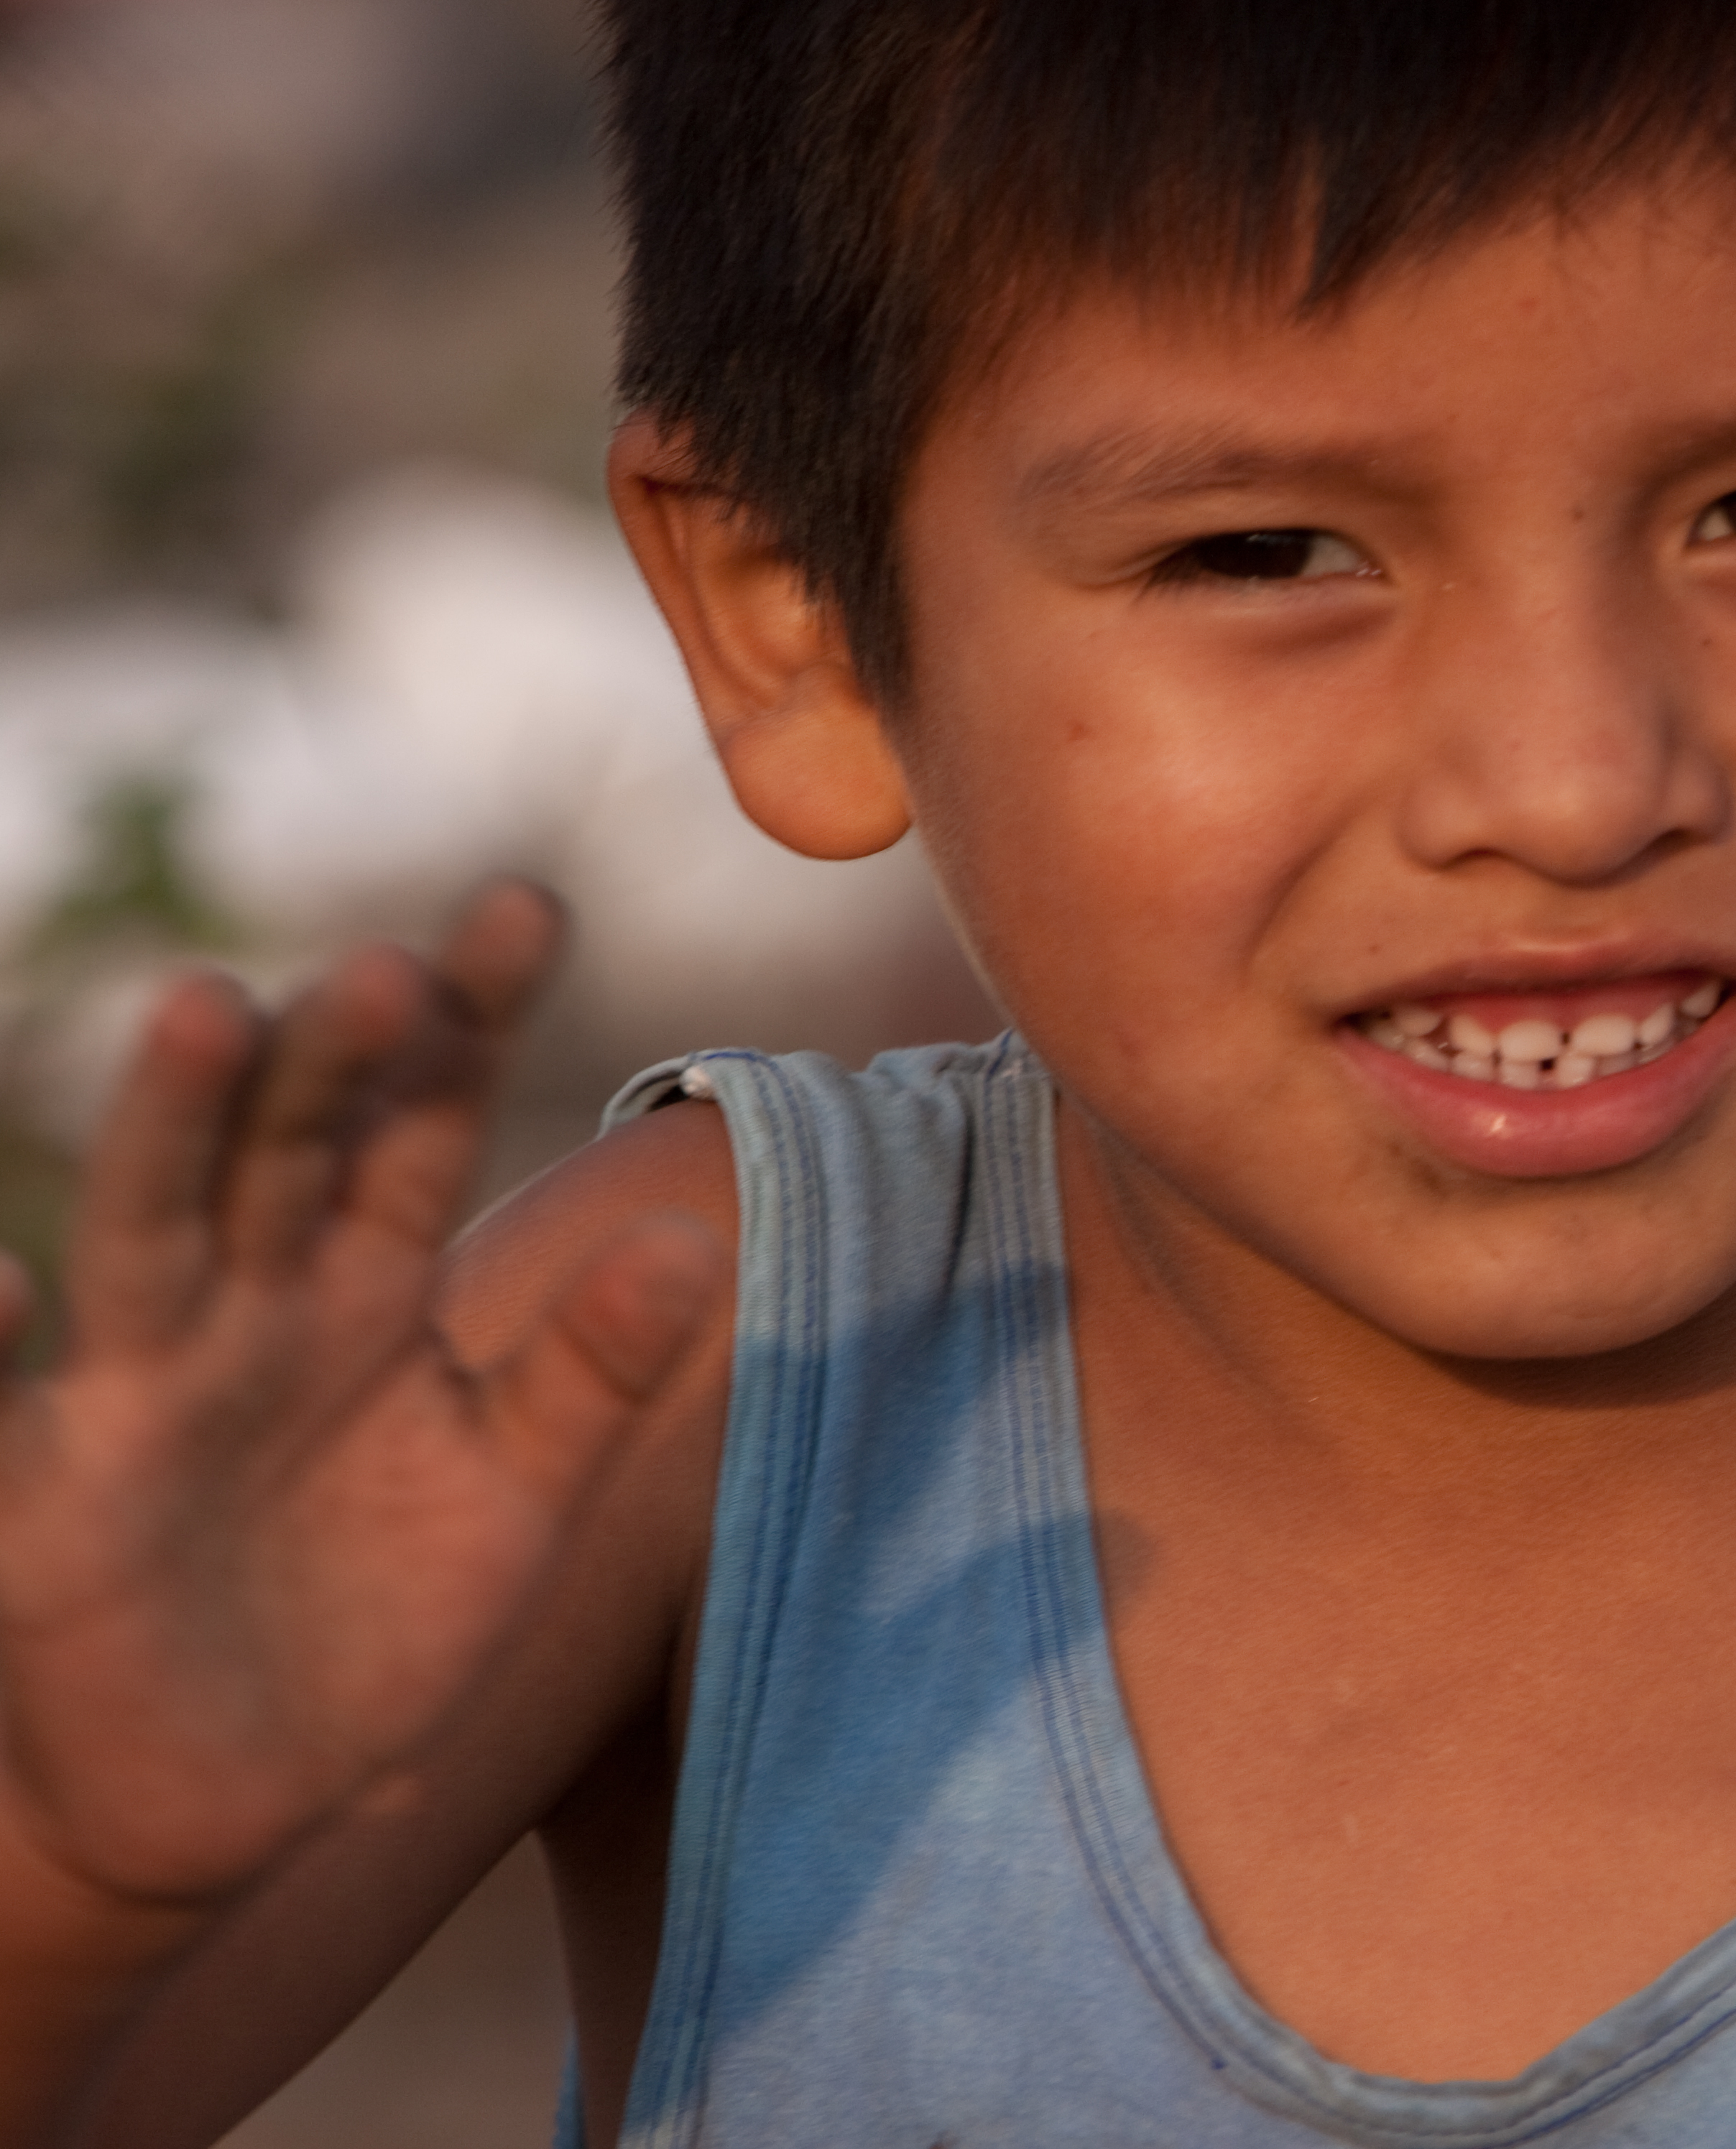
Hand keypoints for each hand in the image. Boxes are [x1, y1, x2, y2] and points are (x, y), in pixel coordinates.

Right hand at [0, 883, 716, 1911]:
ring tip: (212, 1009)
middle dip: (333, 1055)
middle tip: (387, 962)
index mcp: (375, 1295)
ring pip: (154, 1228)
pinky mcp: (46, 1499)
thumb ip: (590, 1376)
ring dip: (173, 1122)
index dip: (470, 1020)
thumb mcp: (516, 1502)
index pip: (425, 1124)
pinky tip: (2, 1278)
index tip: (528, 907)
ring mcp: (142, 1393)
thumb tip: (694, 1245)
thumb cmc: (383, 1628)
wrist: (240, 1800)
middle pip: (293, 1150)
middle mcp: (255, 1310)